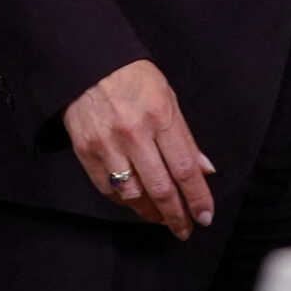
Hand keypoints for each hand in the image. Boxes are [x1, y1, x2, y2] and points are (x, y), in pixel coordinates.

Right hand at [62, 59, 214, 239]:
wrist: (86, 62)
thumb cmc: (133, 77)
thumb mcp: (167, 97)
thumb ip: (185, 137)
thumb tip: (205, 171)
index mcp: (160, 116)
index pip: (185, 169)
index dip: (198, 198)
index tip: (205, 217)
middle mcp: (134, 133)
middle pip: (161, 188)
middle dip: (177, 215)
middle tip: (185, 229)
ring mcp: (107, 143)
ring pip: (134, 195)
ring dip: (151, 213)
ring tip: (161, 218)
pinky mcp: (85, 150)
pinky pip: (108, 189)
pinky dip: (125, 201)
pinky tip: (136, 202)